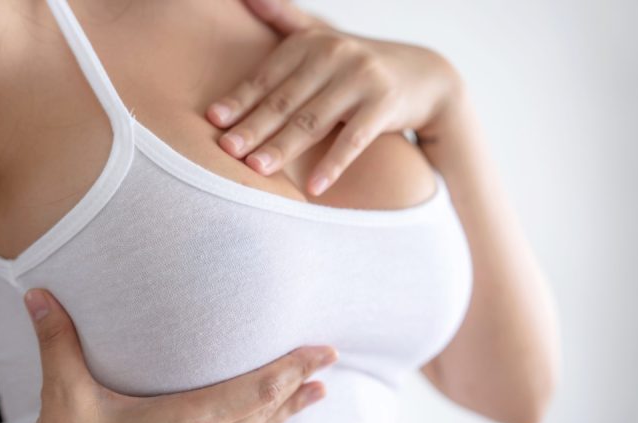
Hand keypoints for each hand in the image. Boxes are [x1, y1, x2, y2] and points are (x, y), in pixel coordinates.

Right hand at [0, 288, 337, 422]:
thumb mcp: (63, 398)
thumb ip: (57, 342)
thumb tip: (38, 294)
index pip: (255, 389)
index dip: (292, 368)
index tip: (324, 351)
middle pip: (263, 413)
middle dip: (296, 384)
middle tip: (328, 362)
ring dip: (284, 418)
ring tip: (315, 396)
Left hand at [207, 0, 459, 195]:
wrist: (424, 75)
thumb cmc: (358, 63)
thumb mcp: (324, 37)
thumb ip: (285, 20)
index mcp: (312, 43)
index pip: (267, 76)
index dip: (239, 99)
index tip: (214, 122)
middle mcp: (335, 56)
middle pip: (284, 101)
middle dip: (253, 128)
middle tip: (226, 152)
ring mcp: (361, 80)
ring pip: (312, 121)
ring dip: (283, 148)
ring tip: (256, 170)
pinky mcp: (384, 107)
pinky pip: (352, 140)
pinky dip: (332, 165)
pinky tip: (313, 187)